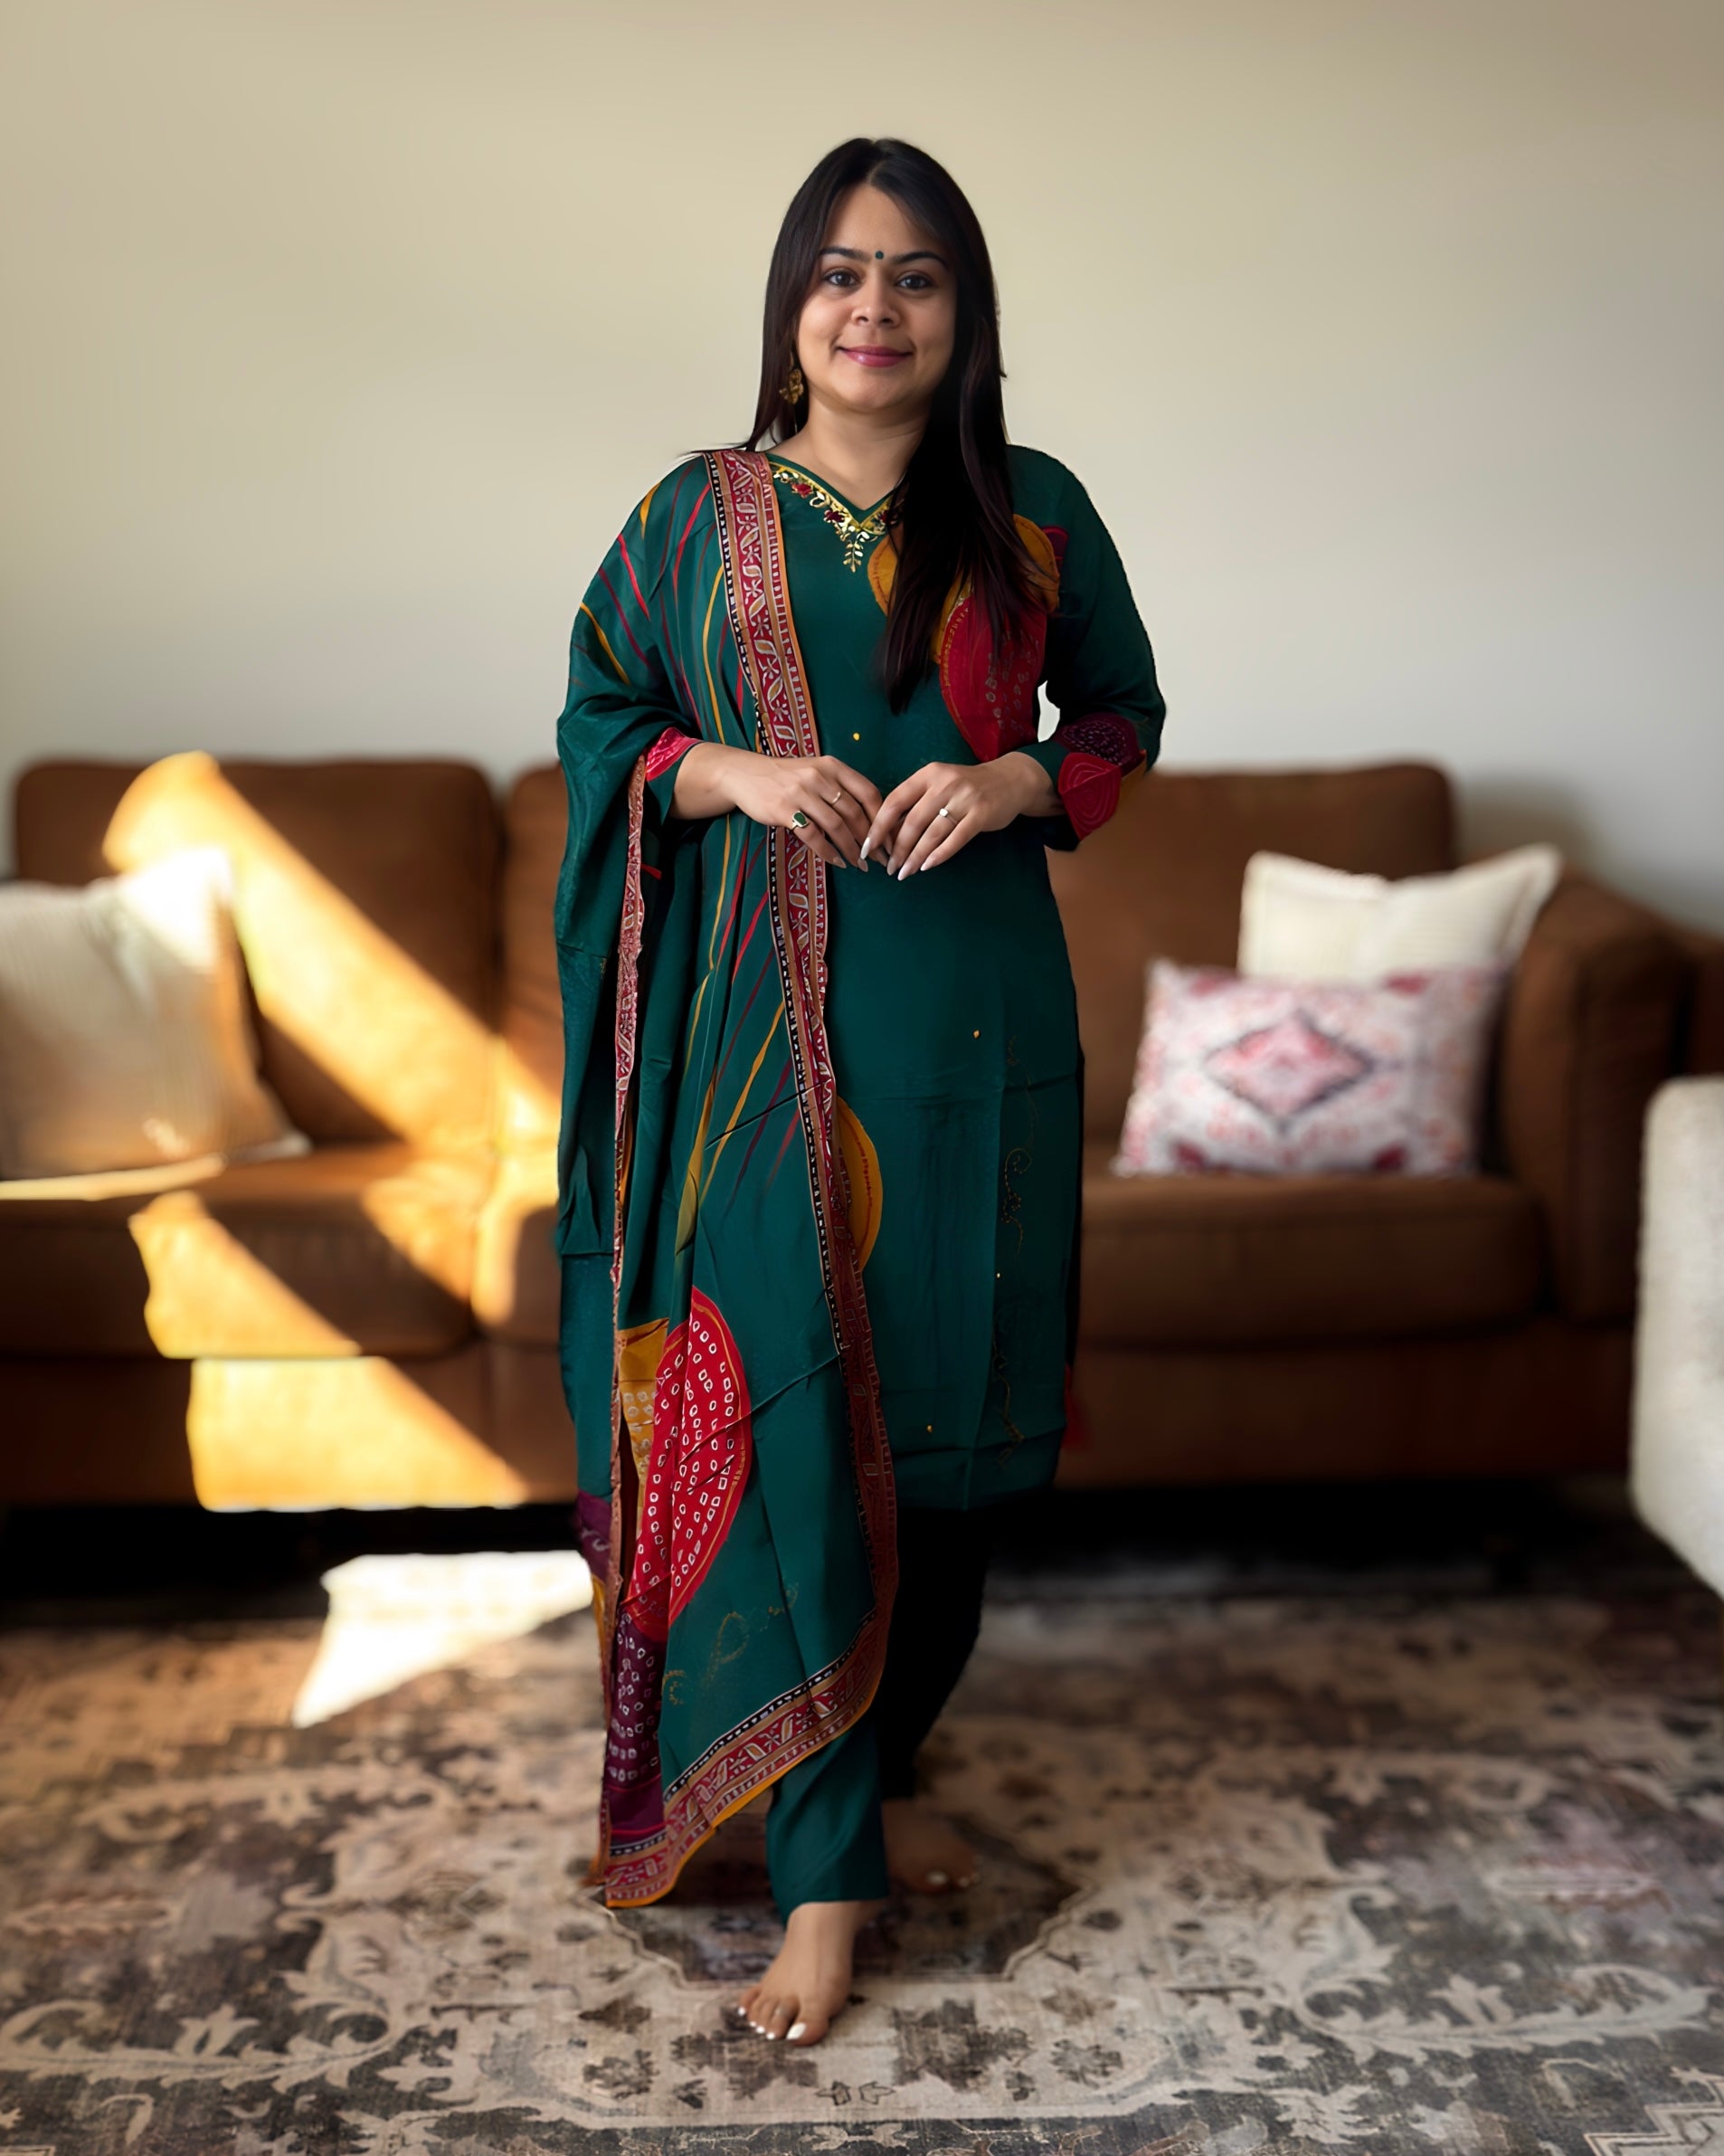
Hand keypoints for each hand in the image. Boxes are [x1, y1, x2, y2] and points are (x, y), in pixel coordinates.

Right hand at [674, 744, 882, 868]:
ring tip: (860, 865)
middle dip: (871, 840)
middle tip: (879, 859)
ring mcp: (801, 792)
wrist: (745, 774)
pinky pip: (813, 836)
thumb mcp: (817, 772)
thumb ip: (841, 789)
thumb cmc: (786, 777)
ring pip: (837, 826)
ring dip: (852, 849)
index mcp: (833, 766)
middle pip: (855, 813)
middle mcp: (820, 776)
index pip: (869, 793)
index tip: (891, 839)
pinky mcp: (784, 809)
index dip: (883, 819)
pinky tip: (837, 862)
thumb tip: (873, 820)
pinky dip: (828, 852)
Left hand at [863, 753, 1056, 877]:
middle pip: (912, 821)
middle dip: (897, 848)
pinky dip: (939, 854)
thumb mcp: (939, 784)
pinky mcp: (982, 814)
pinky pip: (956, 839)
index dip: (879, 826)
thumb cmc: (967, 787)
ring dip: (915, 856)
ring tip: (905, 872)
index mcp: (928, 774)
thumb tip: (887, 834)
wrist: (1010, 780)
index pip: (895, 801)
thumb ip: (917, 803)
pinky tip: (927, 866)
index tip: (868, 847)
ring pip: (932, 833)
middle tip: (889, 868)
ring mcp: (964, 798)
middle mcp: (944, 783)